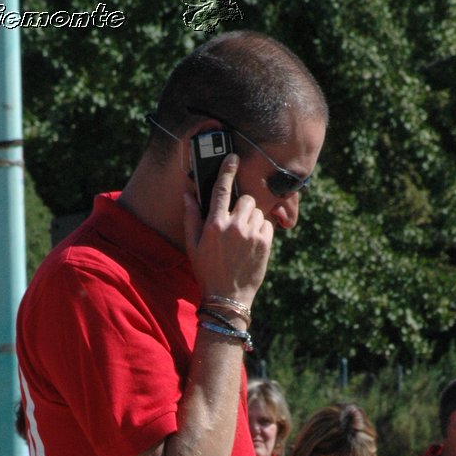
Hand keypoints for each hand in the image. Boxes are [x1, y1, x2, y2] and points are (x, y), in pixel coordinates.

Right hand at [183, 154, 272, 309]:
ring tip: (243, 238)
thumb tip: (188, 194)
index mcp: (214, 224)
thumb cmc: (207, 271)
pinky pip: (267, 224)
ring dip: (252, 219)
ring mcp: (251, 234)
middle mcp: (234, 226)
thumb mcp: (193, 246)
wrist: (227, 297)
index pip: (221, 189)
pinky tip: (252, 244)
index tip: (232, 158)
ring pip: (257, 211)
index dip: (227, 170)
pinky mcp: (265, 243)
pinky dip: (261, 230)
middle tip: (236, 222)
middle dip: (242, 206)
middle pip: (245, 199)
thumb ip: (191, 217)